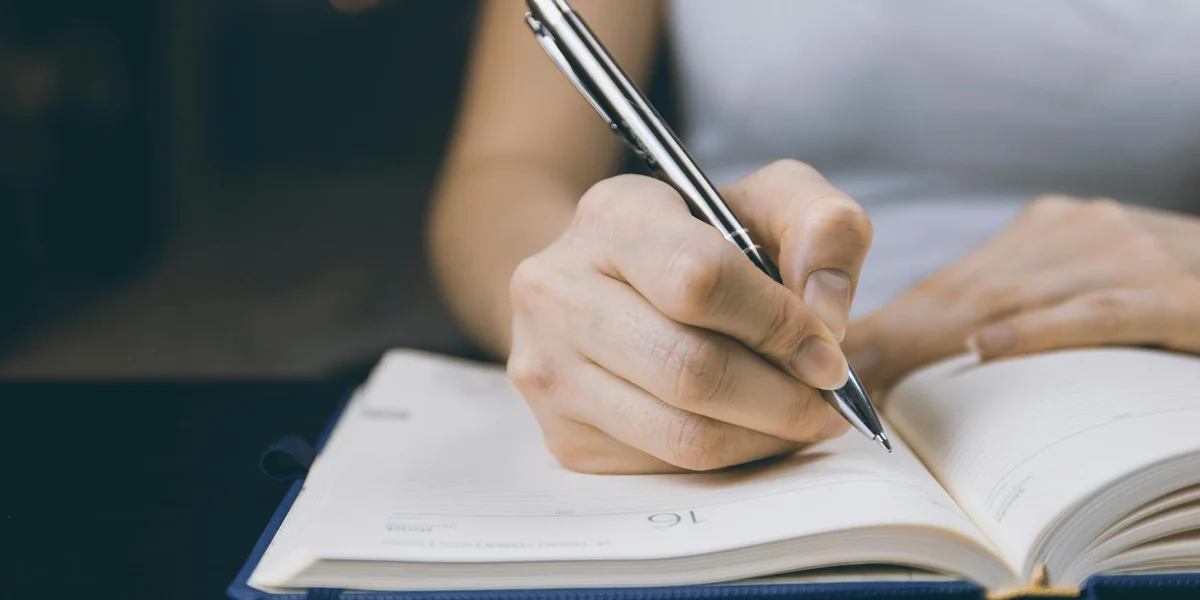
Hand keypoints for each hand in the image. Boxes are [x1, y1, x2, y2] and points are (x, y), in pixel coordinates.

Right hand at [507, 160, 872, 472]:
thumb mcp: (771, 205)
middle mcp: (558, 290)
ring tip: (800, 416)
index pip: (698, 279)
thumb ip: (824, 229)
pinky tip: (750, 427)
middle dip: (782, 396)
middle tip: (826, 399)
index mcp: (613, 215)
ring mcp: (550, 370)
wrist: (614, 286)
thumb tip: (826, 314)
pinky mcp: (564, 436)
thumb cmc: (705, 244)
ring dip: (765, 436)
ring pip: (683, 434)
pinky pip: (668, 468)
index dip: (778, 324)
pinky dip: (731, 458)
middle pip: (691, 369)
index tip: (827, 352)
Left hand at [844, 196, 1199, 396]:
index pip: (953, 283)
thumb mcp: (1087, 279)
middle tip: (832, 376)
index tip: (835, 359)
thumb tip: (946, 355)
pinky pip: (1096, 312)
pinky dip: (1040, 330)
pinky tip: (989, 346)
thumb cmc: (1167, 290)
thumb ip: (1024, 303)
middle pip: (965, 292)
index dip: (890, 323)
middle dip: (893, 337)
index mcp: (1047, 233)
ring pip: (1013, 300)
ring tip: (874, 375)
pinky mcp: (1175, 291)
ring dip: (936, 342)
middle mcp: (1074, 233)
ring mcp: (1124, 256)